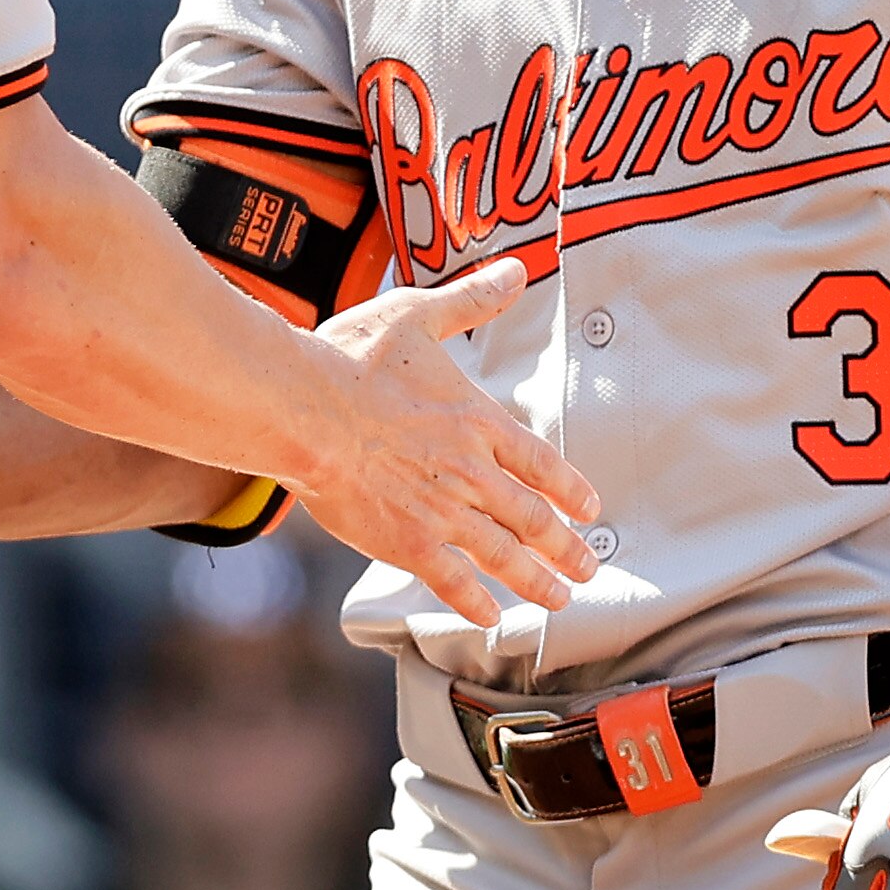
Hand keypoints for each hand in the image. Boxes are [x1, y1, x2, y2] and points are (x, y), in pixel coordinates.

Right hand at [285, 260, 600, 627]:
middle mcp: (471, 471)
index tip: (590, 511)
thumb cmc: (350, 357)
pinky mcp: (406, 541)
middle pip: (533, 517)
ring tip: (560, 600)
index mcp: (478, 419)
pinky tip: (490, 618)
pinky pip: (451, 580)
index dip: (570, 490)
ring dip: (536, 581)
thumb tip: (515, 271)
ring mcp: (442, 511)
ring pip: (503, 555)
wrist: (300, 407)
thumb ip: (470, 301)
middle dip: (566, 548)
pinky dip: (474, 602)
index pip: (541, 462)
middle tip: (589, 568)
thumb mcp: (416, 315)